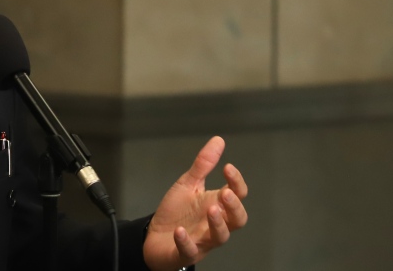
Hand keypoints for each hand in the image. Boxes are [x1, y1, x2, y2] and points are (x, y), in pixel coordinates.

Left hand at [142, 136, 248, 270]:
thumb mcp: (188, 184)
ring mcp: (202, 239)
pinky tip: (180, 231)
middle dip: (234, 207)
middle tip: (225, 193)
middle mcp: (214, 223)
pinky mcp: (186, 252)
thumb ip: (203, 165)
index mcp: (216, 204)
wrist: (154, 236)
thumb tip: (219, 140)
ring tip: (211, 209)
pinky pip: (190, 251)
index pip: (238, 195)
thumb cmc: (177, 212)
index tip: (228, 167)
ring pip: (220, 237)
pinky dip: (186, 242)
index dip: (237, 182)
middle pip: (237, 219)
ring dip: (217, 224)